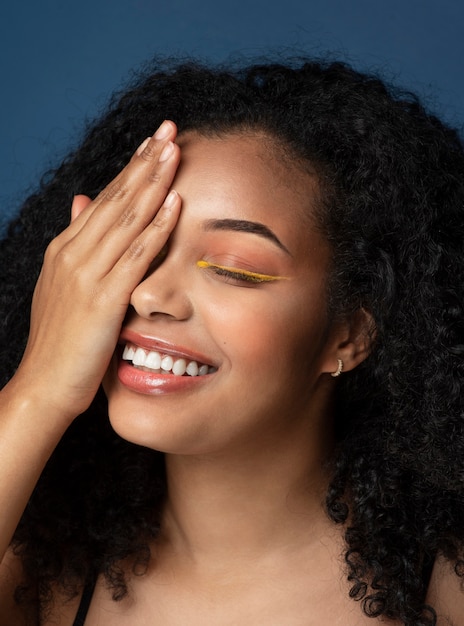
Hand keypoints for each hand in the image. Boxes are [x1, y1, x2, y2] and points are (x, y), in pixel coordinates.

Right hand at [14, 121, 181, 422]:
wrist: (45, 385)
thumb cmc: (62, 340)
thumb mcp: (65, 285)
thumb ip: (78, 242)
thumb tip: (83, 201)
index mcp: (66, 249)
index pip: (105, 198)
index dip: (131, 168)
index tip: (153, 141)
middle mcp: (74, 253)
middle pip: (116, 198)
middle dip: (145, 161)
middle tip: (169, 129)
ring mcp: (87, 274)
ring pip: (126, 218)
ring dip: (153, 182)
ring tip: (174, 151)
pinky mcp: (103, 299)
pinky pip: (135, 256)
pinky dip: (156, 227)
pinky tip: (175, 203)